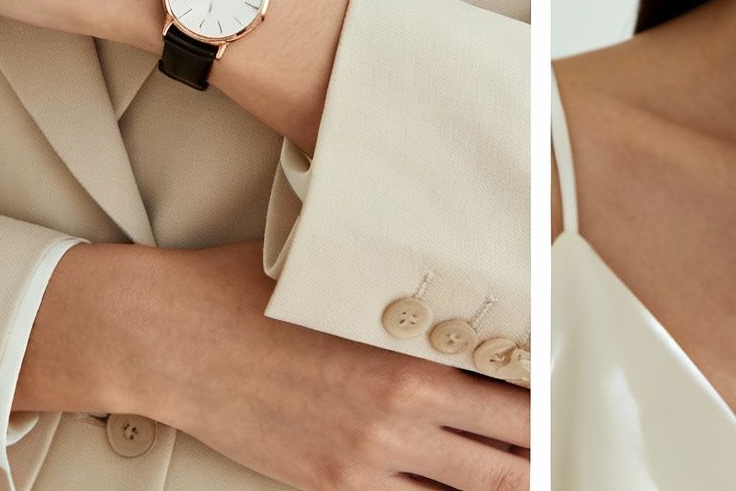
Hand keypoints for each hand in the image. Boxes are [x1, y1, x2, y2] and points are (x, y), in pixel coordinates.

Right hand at [141, 241, 528, 490]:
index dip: (549, 393)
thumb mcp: (336, 271)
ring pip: (471, 490)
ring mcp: (366, 457)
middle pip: (510, 450)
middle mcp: (398, 411)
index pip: (511, 383)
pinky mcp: (332, 483)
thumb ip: (396, 288)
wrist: (170, 338)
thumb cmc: (242, 291)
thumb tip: (439, 267)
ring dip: (506, 482)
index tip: (565, 389)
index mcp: (407, 349)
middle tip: (565, 445)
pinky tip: (457, 489)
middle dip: (543, 451)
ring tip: (530, 473)